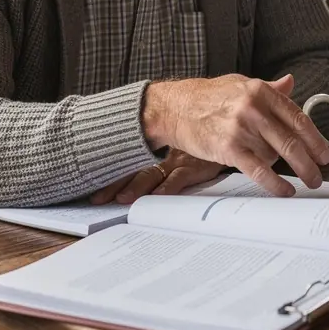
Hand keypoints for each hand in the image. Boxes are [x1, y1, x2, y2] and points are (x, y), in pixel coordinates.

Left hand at [90, 151, 224, 205]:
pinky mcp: (197, 166)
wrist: (233, 130)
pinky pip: (179, 177)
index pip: (132, 164)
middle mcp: (167, 158)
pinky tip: (157, 196)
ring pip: (152, 174)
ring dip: (136, 188)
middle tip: (98, 199)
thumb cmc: (210, 141)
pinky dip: (167, 187)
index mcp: (162, 154)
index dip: (113, 177)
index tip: (94, 191)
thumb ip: (173, 167)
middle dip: (115, 185)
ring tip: (122, 199)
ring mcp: (180, 161)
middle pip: (135, 171)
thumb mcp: (189, 151)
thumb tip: (150, 182)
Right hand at [141, 74, 328, 196]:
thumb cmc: (209, 96)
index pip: (297, 117)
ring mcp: (241, 129)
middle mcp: (254, 109)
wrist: (174, 107)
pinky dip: (274, 184)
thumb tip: (291, 83)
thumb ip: (269, 87)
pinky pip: (258, 170)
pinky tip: (285, 191)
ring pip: (275, 156)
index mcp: (261, 91)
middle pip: (291, 140)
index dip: (315, 138)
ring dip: (288, 171)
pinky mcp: (228, 149)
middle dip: (310, 162)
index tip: (324, 153)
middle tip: (319, 176)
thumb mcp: (242, 84)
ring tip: (299, 181)